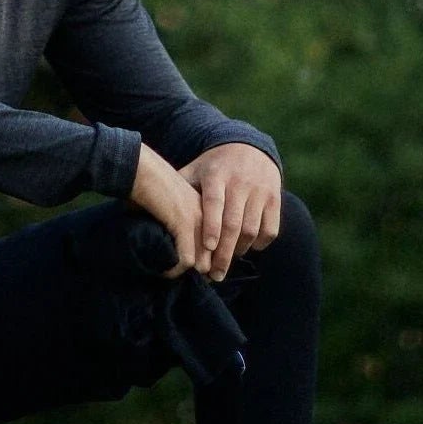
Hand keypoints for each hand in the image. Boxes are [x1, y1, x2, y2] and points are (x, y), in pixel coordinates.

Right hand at [129, 143, 202, 277]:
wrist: (143, 171)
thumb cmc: (152, 188)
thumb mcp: (175, 207)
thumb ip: (183, 227)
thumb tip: (181, 255)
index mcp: (210, 211)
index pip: (220, 246)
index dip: (209, 262)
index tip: (196, 272)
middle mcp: (209, 217)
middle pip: (214, 258)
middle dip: (202, 272)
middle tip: (185, 279)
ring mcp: (199, 221)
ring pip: (203, 263)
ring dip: (187, 273)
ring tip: (172, 274)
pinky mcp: (184, 225)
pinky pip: (186, 260)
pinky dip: (174, 270)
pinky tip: (164, 270)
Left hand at [178, 142, 281, 282]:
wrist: (250, 148)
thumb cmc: (214, 168)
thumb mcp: (196, 170)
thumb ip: (178, 189)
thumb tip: (147, 206)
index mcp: (216, 175)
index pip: (214, 203)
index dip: (211, 226)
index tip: (207, 247)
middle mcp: (240, 182)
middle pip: (234, 223)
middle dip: (224, 253)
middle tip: (214, 274)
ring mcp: (260, 191)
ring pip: (252, 229)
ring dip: (239, 250)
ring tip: (225, 263)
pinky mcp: (275, 199)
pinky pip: (270, 229)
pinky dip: (260, 244)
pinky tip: (247, 249)